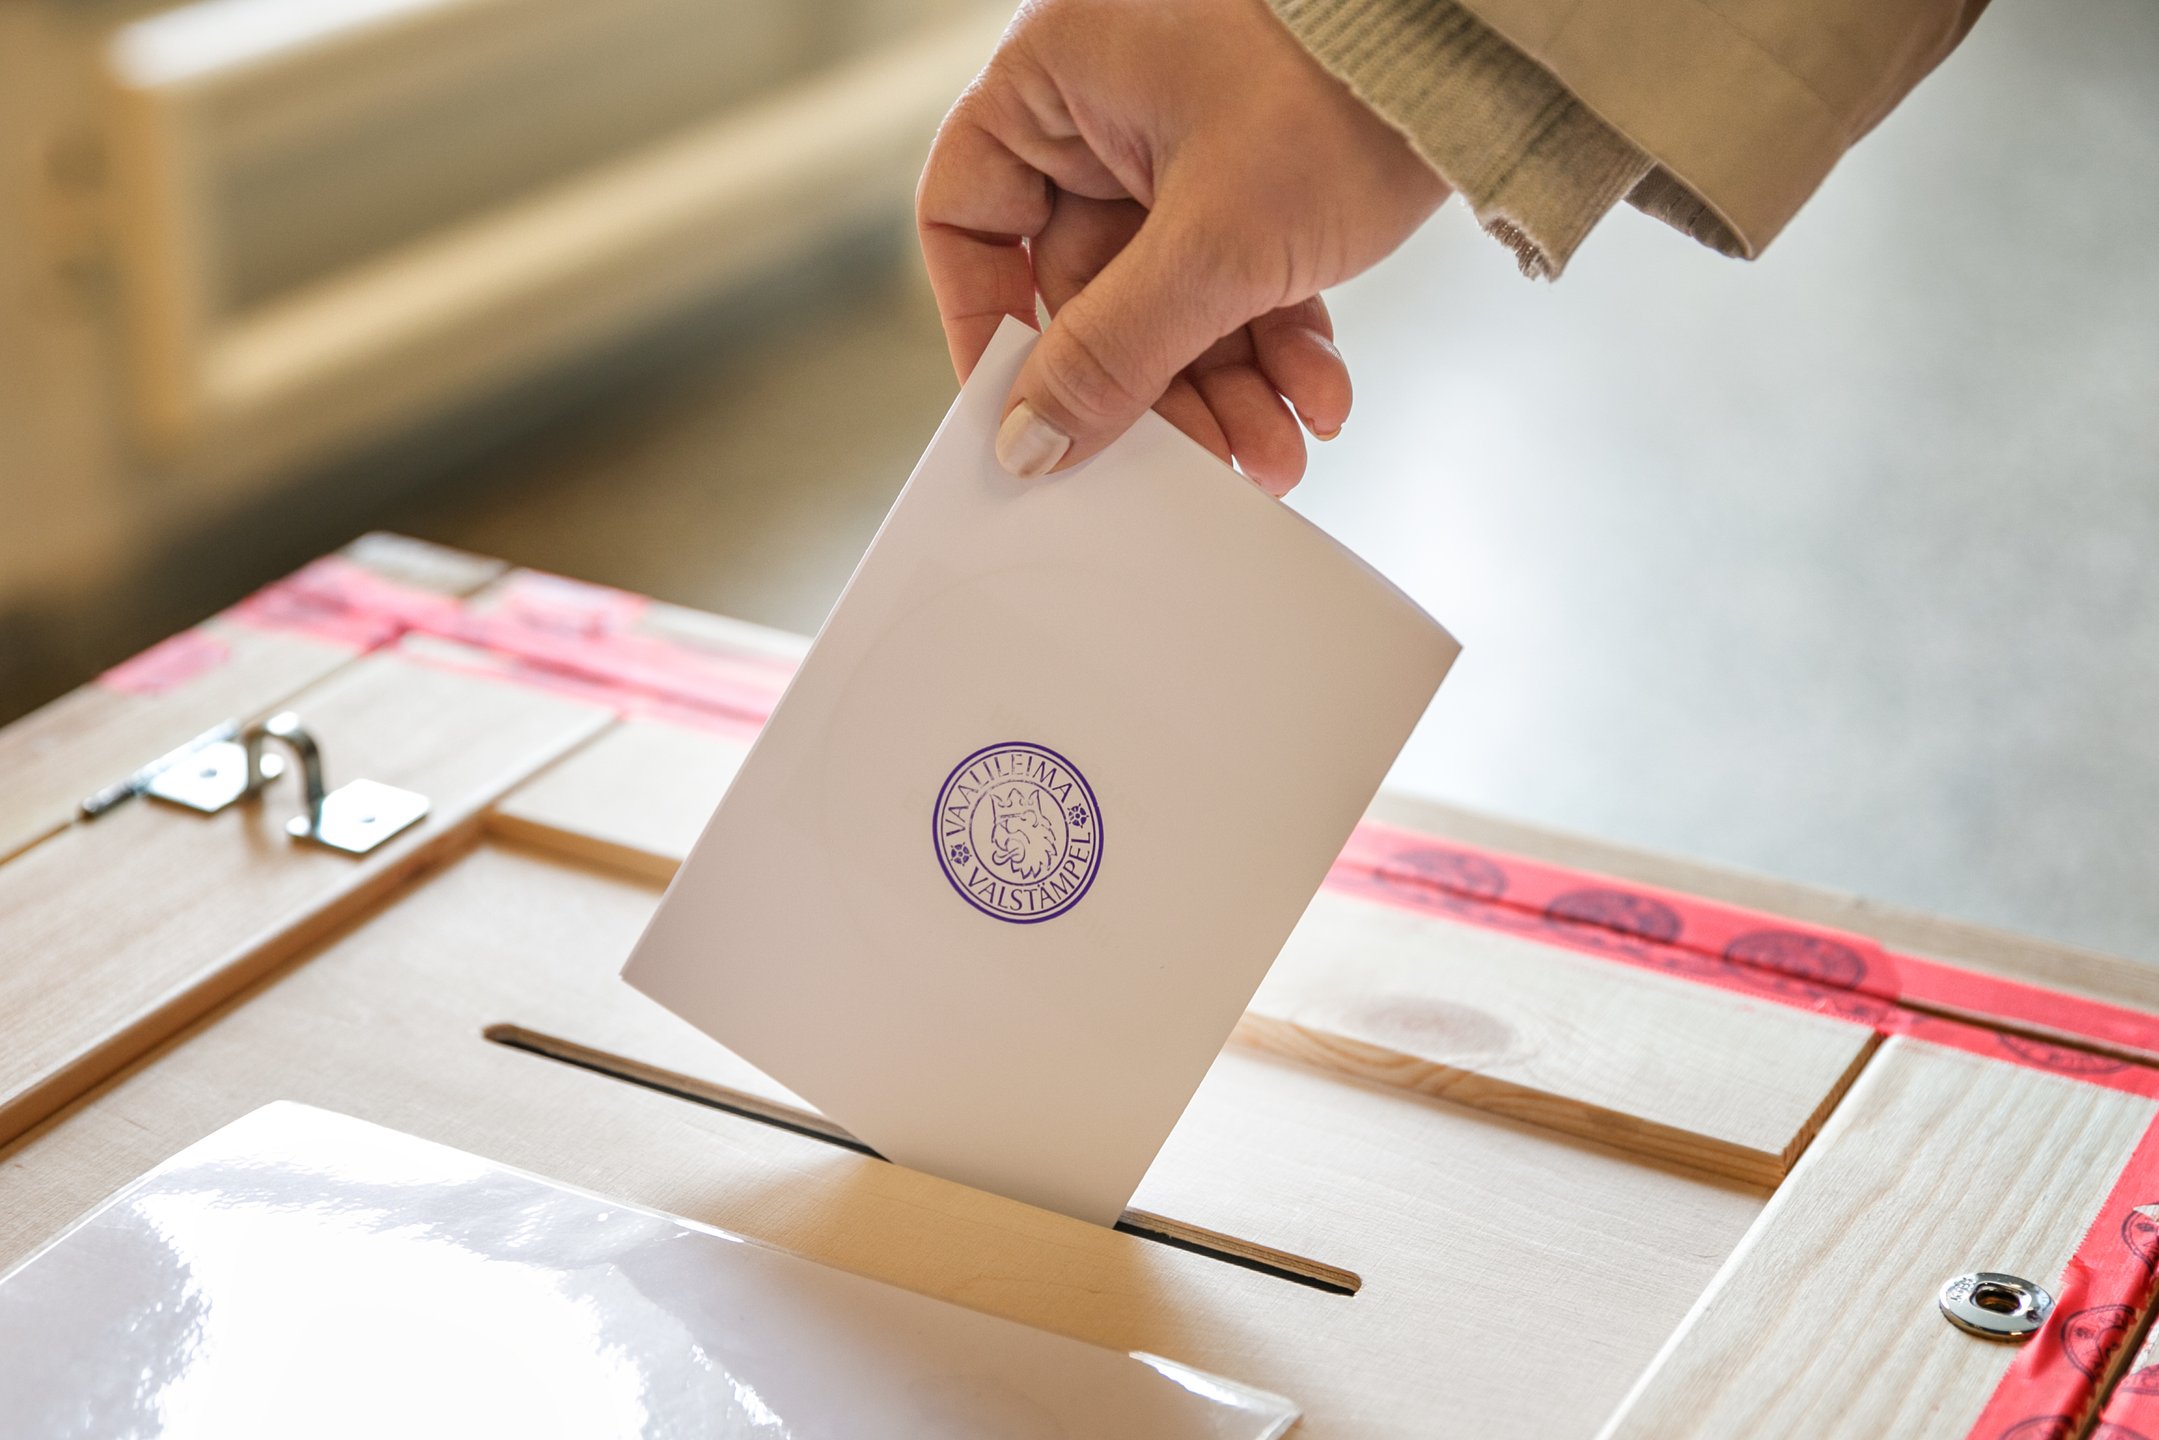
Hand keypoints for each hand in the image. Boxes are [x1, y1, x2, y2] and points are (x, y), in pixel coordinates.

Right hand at [916, 0, 1448, 492]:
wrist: (1493, 49)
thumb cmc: (1344, 86)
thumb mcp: (1216, 244)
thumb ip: (1113, 354)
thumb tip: (1029, 446)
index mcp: (1054, 81)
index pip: (967, 219)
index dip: (988, 327)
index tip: (1029, 417)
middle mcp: (1106, 107)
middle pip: (1086, 290)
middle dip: (1158, 388)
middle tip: (1202, 463)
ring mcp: (1183, 140)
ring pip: (1170, 300)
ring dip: (1225, 387)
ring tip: (1278, 453)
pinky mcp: (1257, 172)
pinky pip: (1237, 281)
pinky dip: (1273, 345)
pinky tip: (1318, 401)